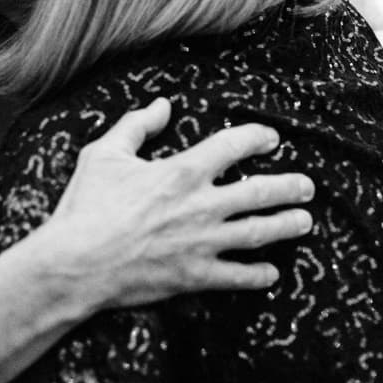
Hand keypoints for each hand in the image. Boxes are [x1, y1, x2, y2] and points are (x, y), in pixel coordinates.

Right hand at [44, 98, 314, 310]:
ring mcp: (201, 244)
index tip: (271, 138)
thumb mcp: (104, 155)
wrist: (75, 264)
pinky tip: (272, 272)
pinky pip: (238, 276)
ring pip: (259, 233)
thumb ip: (136, 126)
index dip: (258, 138)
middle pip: (260, 193)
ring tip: (304, 220)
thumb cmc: (85, 207)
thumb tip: (162, 105)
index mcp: (181, 172)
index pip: (232, 147)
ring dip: (286, 226)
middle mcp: (200, 207)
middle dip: (289, 187)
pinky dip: (259, 275)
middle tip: (307, 186)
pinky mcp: (194, 276)